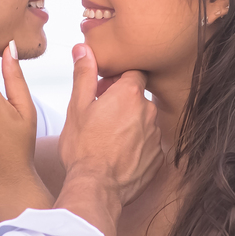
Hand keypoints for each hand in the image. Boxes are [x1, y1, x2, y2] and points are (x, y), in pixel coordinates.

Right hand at [58, 45, 163, 205]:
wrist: (96, 187)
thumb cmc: (83, 147)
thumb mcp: (77, 106)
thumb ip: (84, 74)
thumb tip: (83, 48)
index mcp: (130, 94)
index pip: (132, 73)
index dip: (116, 80)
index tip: (102, 91)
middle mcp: (148, 112)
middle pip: (138, 98)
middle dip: (122, 102)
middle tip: (100, 116)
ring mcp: (155, 136)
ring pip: (143, 121)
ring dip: (129, 124)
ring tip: (107, 139)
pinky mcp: (158, 158)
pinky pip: (148, 144)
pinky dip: (136, 146)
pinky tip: (118, 155)